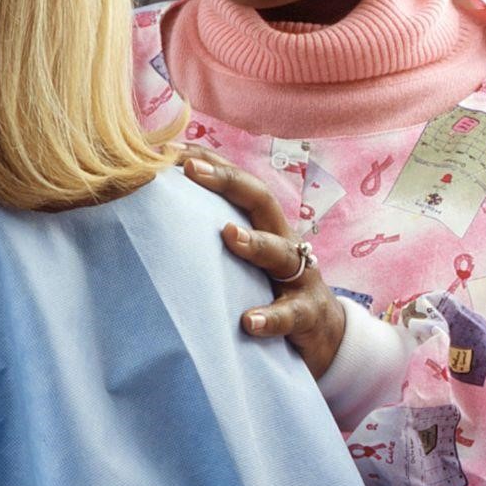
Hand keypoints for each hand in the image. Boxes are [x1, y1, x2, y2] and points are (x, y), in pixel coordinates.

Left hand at [182, 152, 345, 377]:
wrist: (325, 335)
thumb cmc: (270, 290)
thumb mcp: (245, 261)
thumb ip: (215, 240)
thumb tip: (160, 221)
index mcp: (266, 226)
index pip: (240, 185)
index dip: (212, 163)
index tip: (172, 150)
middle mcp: (285, 242)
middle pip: (262, 202)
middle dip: (228, 182)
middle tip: (192, 169)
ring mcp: (301, 277)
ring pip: (280, 253)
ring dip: (254, 242)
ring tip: (228, 234)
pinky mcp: (308, 314)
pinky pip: (290, 314)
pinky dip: (270, 317)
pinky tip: (249, 321)